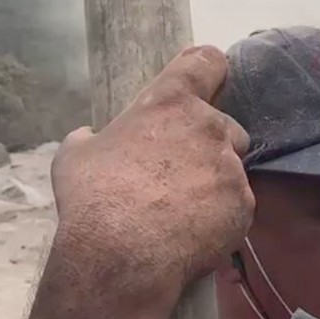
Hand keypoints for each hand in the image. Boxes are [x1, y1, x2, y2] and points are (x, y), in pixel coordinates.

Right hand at [51, 46, 253, 299]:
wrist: (121, 256)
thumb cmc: (93, 199)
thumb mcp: (75, 154)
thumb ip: (92, 137)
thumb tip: (91, 137)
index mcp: (170, 102)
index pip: (206, 62)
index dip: (210, 70)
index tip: (209, 81)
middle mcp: (208, 127)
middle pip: (226, 126)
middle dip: (211, 145)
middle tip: (183, 172)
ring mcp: (231, 167)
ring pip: (233, 168)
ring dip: (217, 181)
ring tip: (188, 208)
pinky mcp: (243, 206)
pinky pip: (238, 205)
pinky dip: (223, 215)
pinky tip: (197, 232)